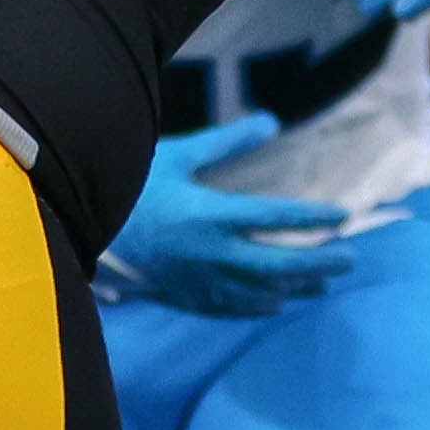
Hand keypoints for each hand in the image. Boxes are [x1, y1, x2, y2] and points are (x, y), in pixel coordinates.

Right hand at [107, 117, 364, 318]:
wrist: (78, 228)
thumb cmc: (129, 186)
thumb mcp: (178, 156)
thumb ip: (227, 141)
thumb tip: (271, 121)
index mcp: (212, 214)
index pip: (277, 216)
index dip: (314, 217)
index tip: (343, 216)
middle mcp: (212, 253)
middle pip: (280, 263)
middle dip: (319, 262)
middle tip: (350, 260)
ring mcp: (199, 280)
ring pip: (260, 291)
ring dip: (294, 286)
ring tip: (321, 283)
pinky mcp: (183, 296)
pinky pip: (230, 308)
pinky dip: (258, 306)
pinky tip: (275, 303)